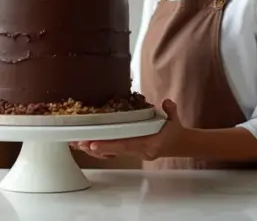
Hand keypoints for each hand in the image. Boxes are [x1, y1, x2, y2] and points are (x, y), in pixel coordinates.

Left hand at [70, 99, 184, 160]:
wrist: (178, 145)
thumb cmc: (174, 131)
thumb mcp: (174, 119)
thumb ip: (171, 110)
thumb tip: (166, 102)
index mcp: (151, 143)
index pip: (128, 145)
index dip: (110, 145)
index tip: (94, 144)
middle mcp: (141, 151)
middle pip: (115, 151)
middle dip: (96, 147)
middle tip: (79, 143)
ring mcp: (136, 154)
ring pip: (112, 153)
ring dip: (95, 149)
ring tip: (79, 144)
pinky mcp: (131, 153)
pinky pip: (114, 153)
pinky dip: (101, 150)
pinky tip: (88, 145)